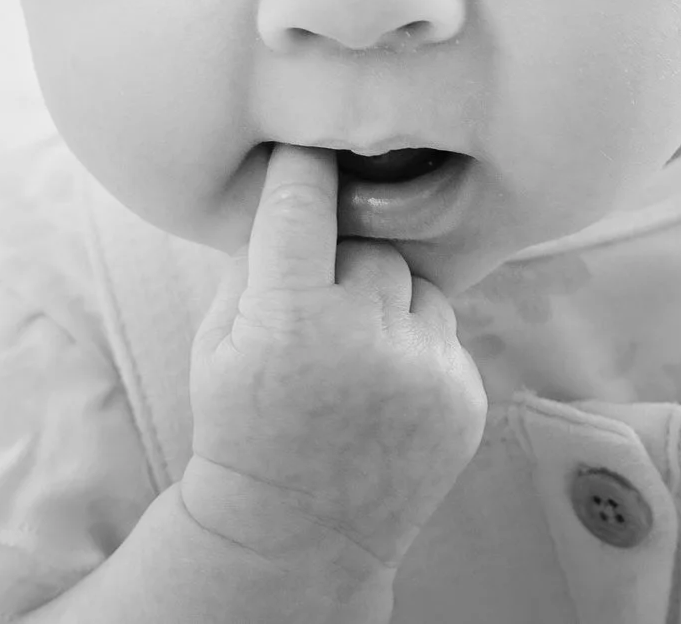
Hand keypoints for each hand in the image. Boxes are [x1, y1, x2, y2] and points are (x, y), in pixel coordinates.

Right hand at [181, 144, 487, 586]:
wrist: (292, 535)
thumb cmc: (240, 425)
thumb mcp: (217, 338)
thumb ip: (255, 258)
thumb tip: (294, 178)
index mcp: (290, 317)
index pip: (304, 198)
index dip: (304, 165)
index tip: (308, 145)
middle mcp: (366, 338)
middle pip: (370, 245)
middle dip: (344, 264)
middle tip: (318, 310)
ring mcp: (424, 371)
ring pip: (416, 284)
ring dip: (388, 304)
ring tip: (352, 359)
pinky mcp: (463, 397)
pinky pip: (444, 334)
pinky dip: (416, 349)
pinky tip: (382, 393)